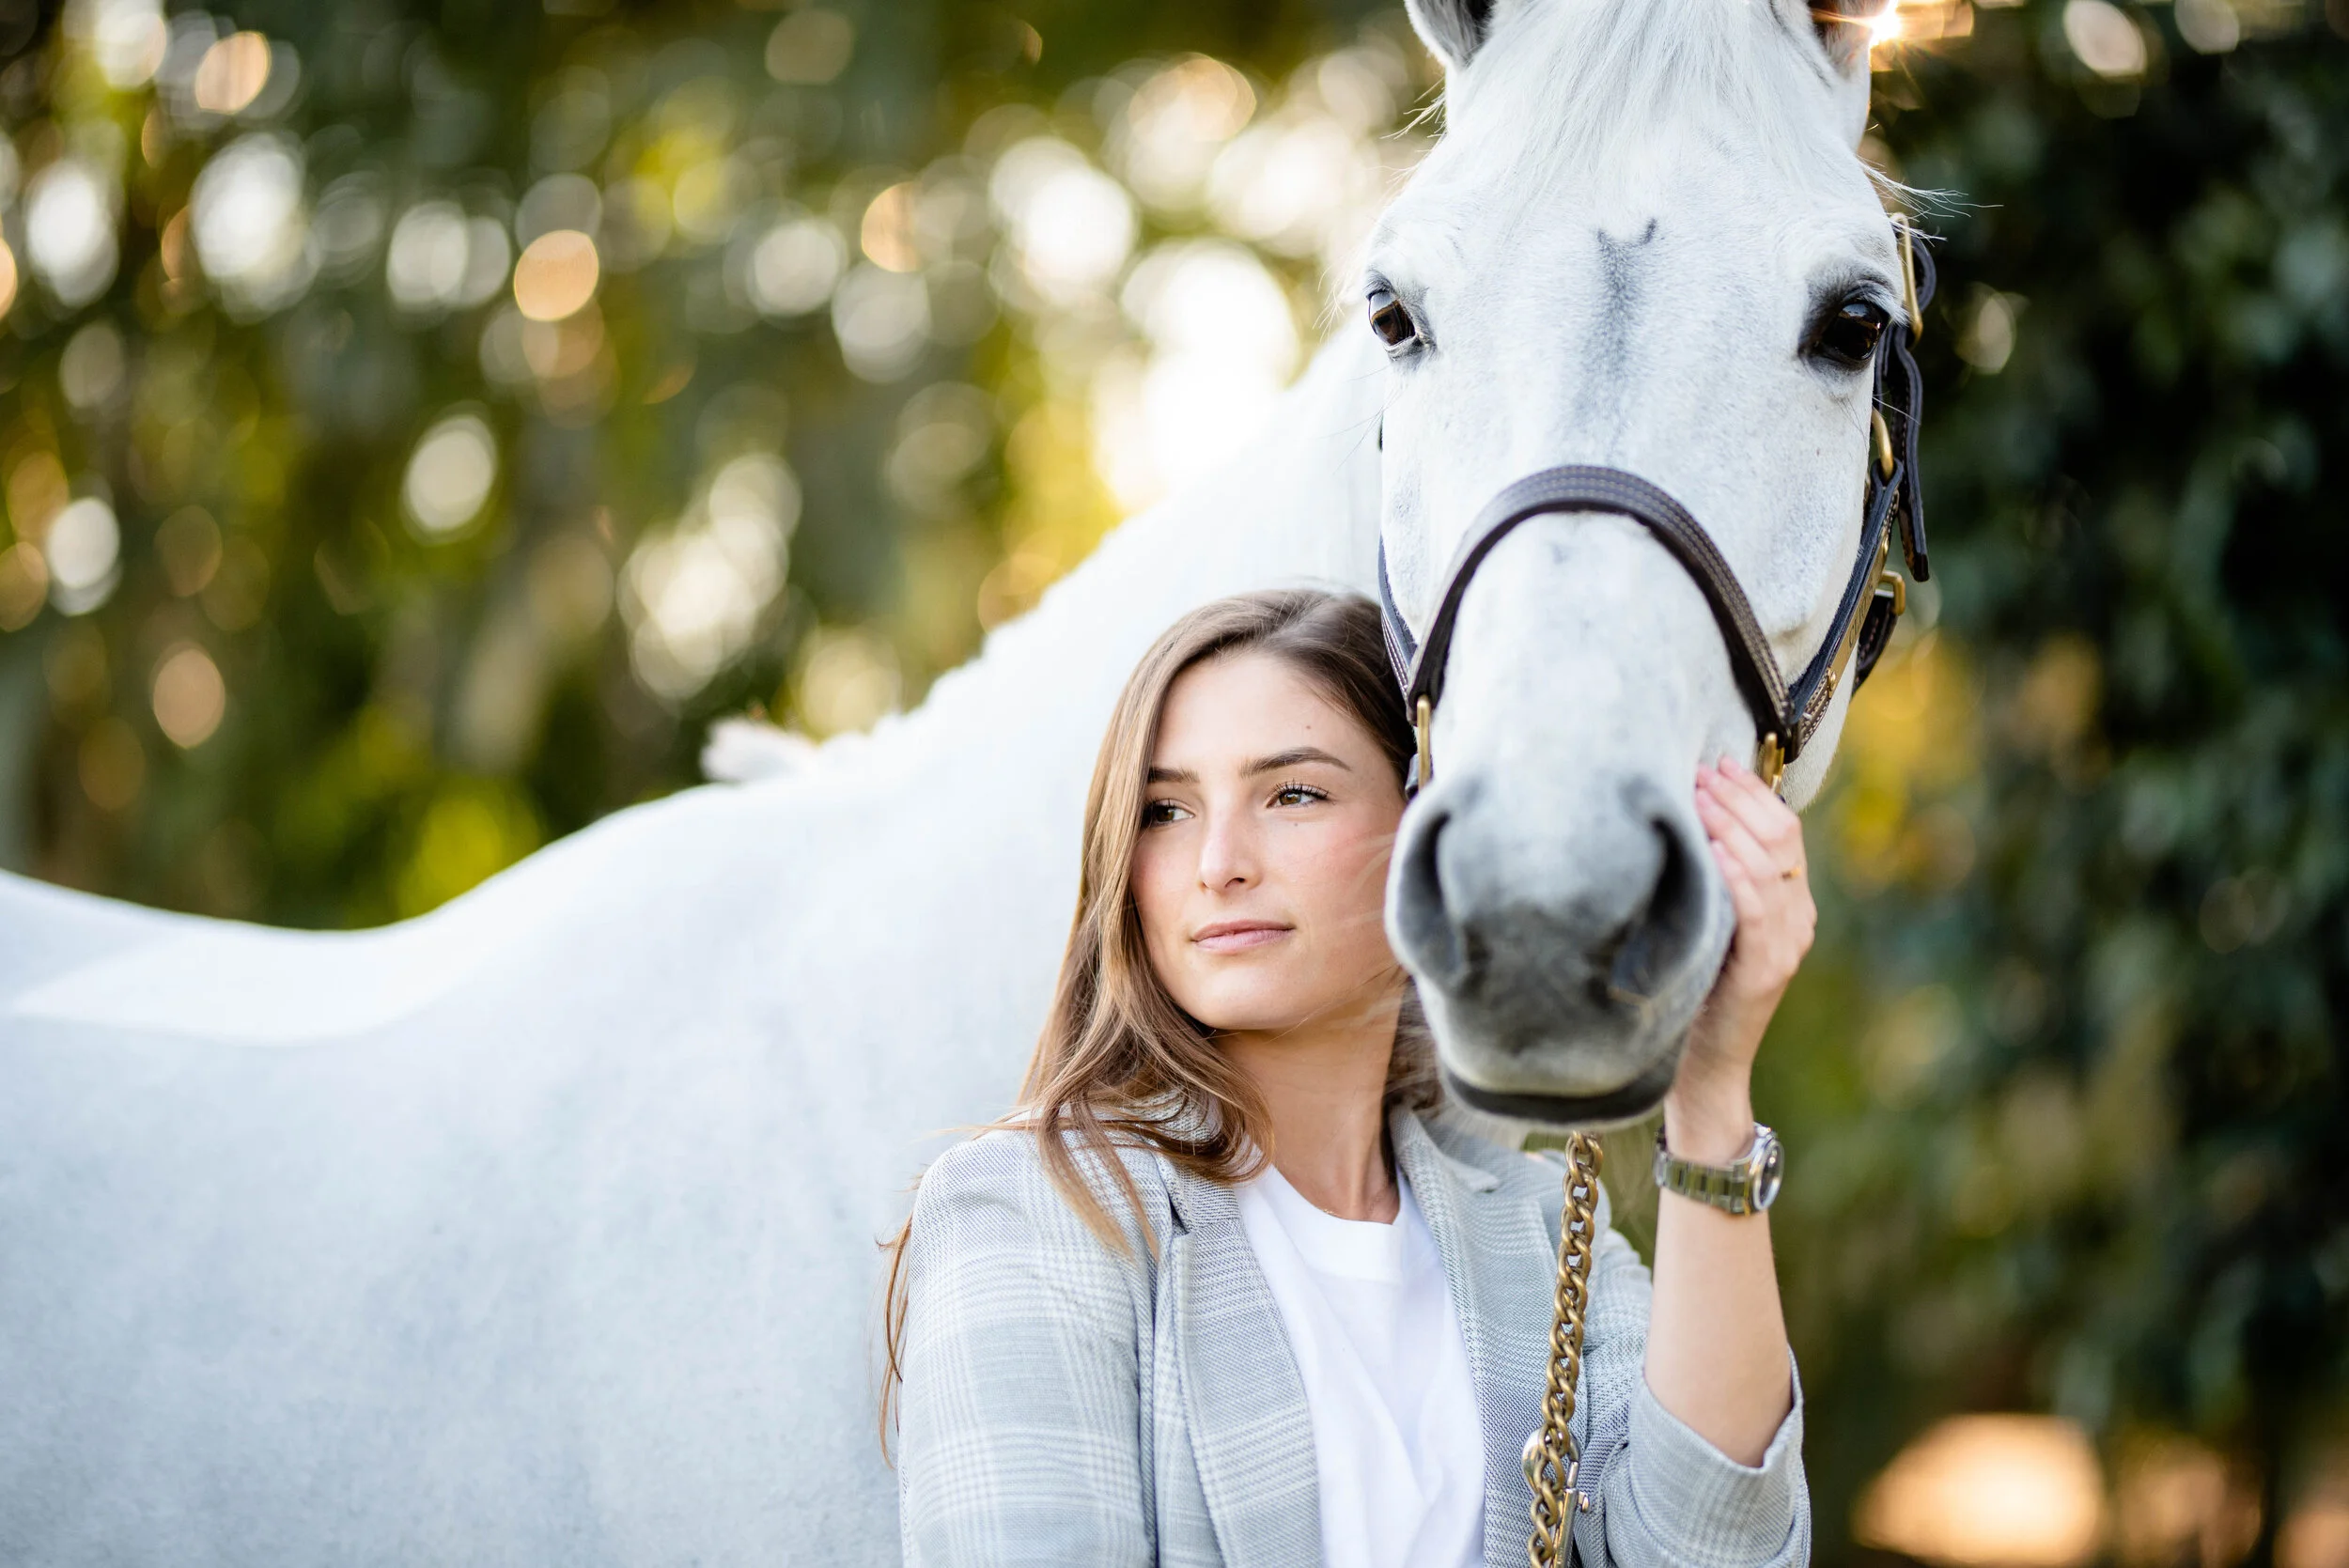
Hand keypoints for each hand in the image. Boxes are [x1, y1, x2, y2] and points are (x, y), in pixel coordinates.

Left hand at [1667, 756, 1816, 1157]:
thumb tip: (1680, 815)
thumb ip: (1710, 879)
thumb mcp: (1705, 922)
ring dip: (1730, 823)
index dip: (1750, 791)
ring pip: (1771, 864)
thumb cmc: (1692, 990)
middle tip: (1698, 770)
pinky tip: (1709, 848)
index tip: (1713, 763)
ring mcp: (1789, 943)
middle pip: (1781, 836)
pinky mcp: (1768, 968)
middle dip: (1738, 797)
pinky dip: (1735, 871)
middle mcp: (1798, 917)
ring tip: (1695, 797)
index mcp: (1789, 902)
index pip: (1783, 829)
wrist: (1702, 1068)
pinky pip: (1758, 907)